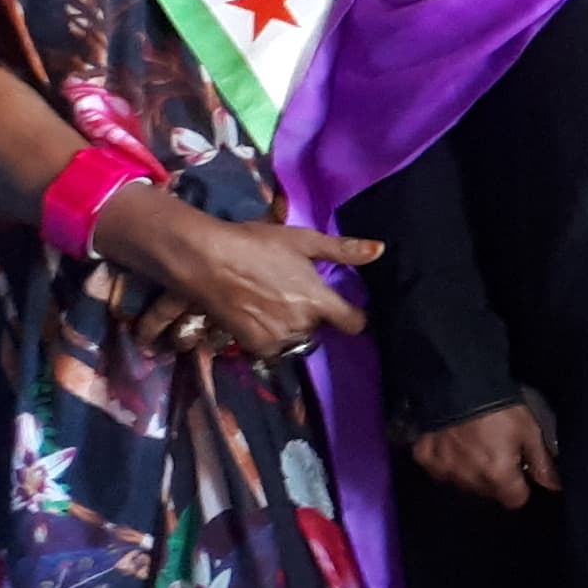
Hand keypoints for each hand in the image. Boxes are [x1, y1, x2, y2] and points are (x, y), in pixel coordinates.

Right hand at [97, 192, 380, 356]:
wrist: (207, 260)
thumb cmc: (256, 245)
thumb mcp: (302, 240)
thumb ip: (343, 250)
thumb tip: (380, 250)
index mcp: (319, 300)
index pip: (354, 323)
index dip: (354, 316)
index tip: (348, 310)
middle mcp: (303, 325)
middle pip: (320, 328)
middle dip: (312, 315)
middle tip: (291, 292)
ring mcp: (279, 338)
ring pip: (297, 338)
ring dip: (291, 325)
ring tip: (271, 301)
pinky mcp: (256, 347)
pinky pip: (274, 346)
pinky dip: (270, 334)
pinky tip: (256, 313)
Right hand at [411, 396, 558, 504]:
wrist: (457, 383)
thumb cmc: (500, 408)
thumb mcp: (529, 432)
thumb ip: (542, 463)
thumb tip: (555, 486)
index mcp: (498, 477)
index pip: (515, 500)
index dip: (520, 487)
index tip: (519, 470)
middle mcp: (470, 481)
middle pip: (488, 493)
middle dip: (495, 479)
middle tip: (497, 452)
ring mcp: (444, 471)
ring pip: (463, 484)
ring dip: (471, 472)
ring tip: (474, 446)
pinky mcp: (425, 458)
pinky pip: (438, 469)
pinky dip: (447, 460)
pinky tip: (452, 442)